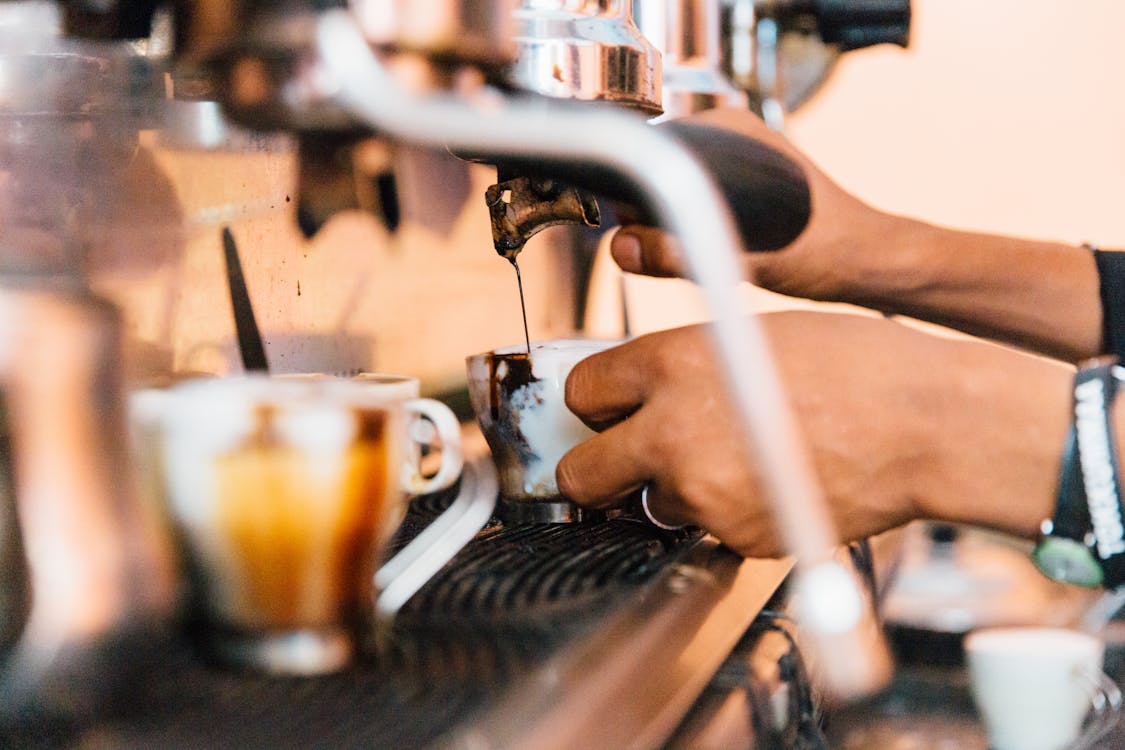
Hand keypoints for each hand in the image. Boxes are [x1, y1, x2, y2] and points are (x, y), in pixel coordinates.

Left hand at [557, 311, 1069, 557]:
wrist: (924, 424)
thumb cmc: (852, 366)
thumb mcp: (746, 336)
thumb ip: (681, 365)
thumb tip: (639, 391)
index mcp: (670, 363)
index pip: (581, 392)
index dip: (597, 403)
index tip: (609, 409)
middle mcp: (671, 429)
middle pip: (580, 473)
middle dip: (598, 466)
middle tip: (626, 459)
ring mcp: (702, 491)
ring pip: (648, 504)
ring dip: (674, 489)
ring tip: (735, 459)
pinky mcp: (735, 536)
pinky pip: (704, 529)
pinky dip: (724, 513)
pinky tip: (767, 481)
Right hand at [610, 108, 891, 302]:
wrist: (865, 262)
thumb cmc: (820, 254)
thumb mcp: (741, 261)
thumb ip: (676, 255)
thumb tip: (623, 248)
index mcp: (724, 129)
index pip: (645, 155)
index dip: (631, 203)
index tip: (645, 241)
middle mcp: (725, 133)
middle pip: (654, 176)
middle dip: (653, 220)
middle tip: (686, 254)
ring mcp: (732, 156)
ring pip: (671, 195)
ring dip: (674, 230)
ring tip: (714, 251)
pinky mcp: (738, 181)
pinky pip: (691, 204)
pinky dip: (691, 231)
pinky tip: (720, 249)